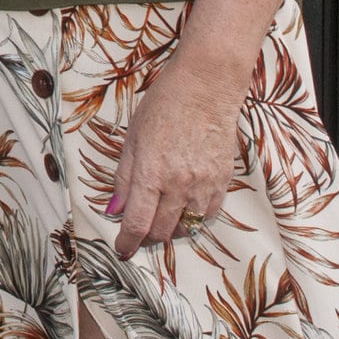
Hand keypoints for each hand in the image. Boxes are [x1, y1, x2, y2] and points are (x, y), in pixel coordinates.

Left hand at [105, 50, 246, 256]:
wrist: (205, 88)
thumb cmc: (164, 106)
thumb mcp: (133, 138)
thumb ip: (124, 178)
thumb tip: (115, 209)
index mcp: (151, 173)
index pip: (138, 223)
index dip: (127, 242)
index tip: (122, 249)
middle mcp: (179, 184)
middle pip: (162, 231)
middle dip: (147, 236)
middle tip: (139, 230)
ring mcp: (204, 185)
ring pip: (186, 228)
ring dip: (171, 228)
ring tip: (162, 215)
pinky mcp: (223, 182)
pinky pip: (208, 215)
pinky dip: (194, 217)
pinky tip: (185, 205)